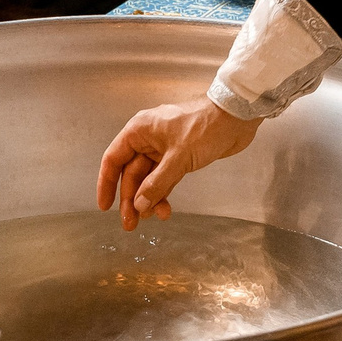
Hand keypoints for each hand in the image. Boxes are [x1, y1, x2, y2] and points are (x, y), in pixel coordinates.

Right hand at [96, 98, 261, 230]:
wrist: (236, 117)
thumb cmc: (205, 127)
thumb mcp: (178, 158)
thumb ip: (157, 184)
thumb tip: (139, 206)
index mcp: (139, 131)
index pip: (114, 159)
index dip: (107, 184)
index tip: (105, 206)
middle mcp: (148, 139)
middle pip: (131, 174)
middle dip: (131, 199)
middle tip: (131, 223)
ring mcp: (164, 149)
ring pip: (148, 179)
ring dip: (148, 199)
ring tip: (153, 218)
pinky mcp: (179, 157)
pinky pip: (164, 179)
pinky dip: (162, 193)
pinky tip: (164, 208)